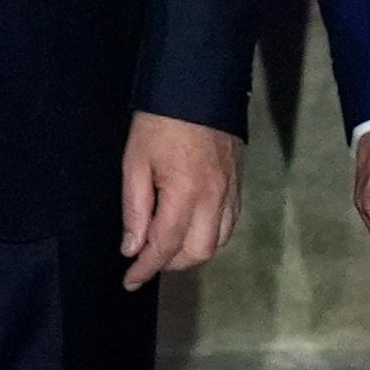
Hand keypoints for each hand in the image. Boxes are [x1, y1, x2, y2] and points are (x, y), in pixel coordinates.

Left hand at [120, 111, 244, 288]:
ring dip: (192, 252)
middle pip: (198, 252)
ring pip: (219, 242)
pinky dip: (211, 235)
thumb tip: (132, 248)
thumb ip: (134, 209)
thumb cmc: (159, 123)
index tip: (130, 281)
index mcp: (185, 192)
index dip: (146, 268)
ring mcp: (231, 191)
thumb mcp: (135, 162)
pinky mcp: (238, 183)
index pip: (165, 245)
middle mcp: (214, 197)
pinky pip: (230, 223)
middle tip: (147, 257)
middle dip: (171, 263)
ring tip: (168, 245)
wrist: (198, 87)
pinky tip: (192, 228)